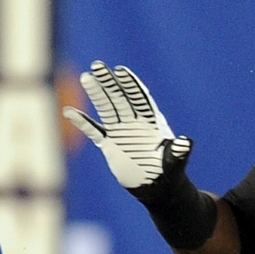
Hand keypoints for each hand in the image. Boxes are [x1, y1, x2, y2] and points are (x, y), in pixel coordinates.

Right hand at [62, 60, 191, 188]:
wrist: (156, 188)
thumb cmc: (169, 173)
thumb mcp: (175, 163)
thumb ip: (179, 152)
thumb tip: (186, 142)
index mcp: (151, 121)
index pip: (139, 98)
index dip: (131, 84)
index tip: (121, 71)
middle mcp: (134, 122)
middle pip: (119, 97)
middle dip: (109, 81)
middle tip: (97, 65)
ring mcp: (120, 131)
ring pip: (106, 107)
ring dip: (96, 93)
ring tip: (86, 77)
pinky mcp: (109, 144)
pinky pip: (93, 130)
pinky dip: (82, 122)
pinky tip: (69, 112)